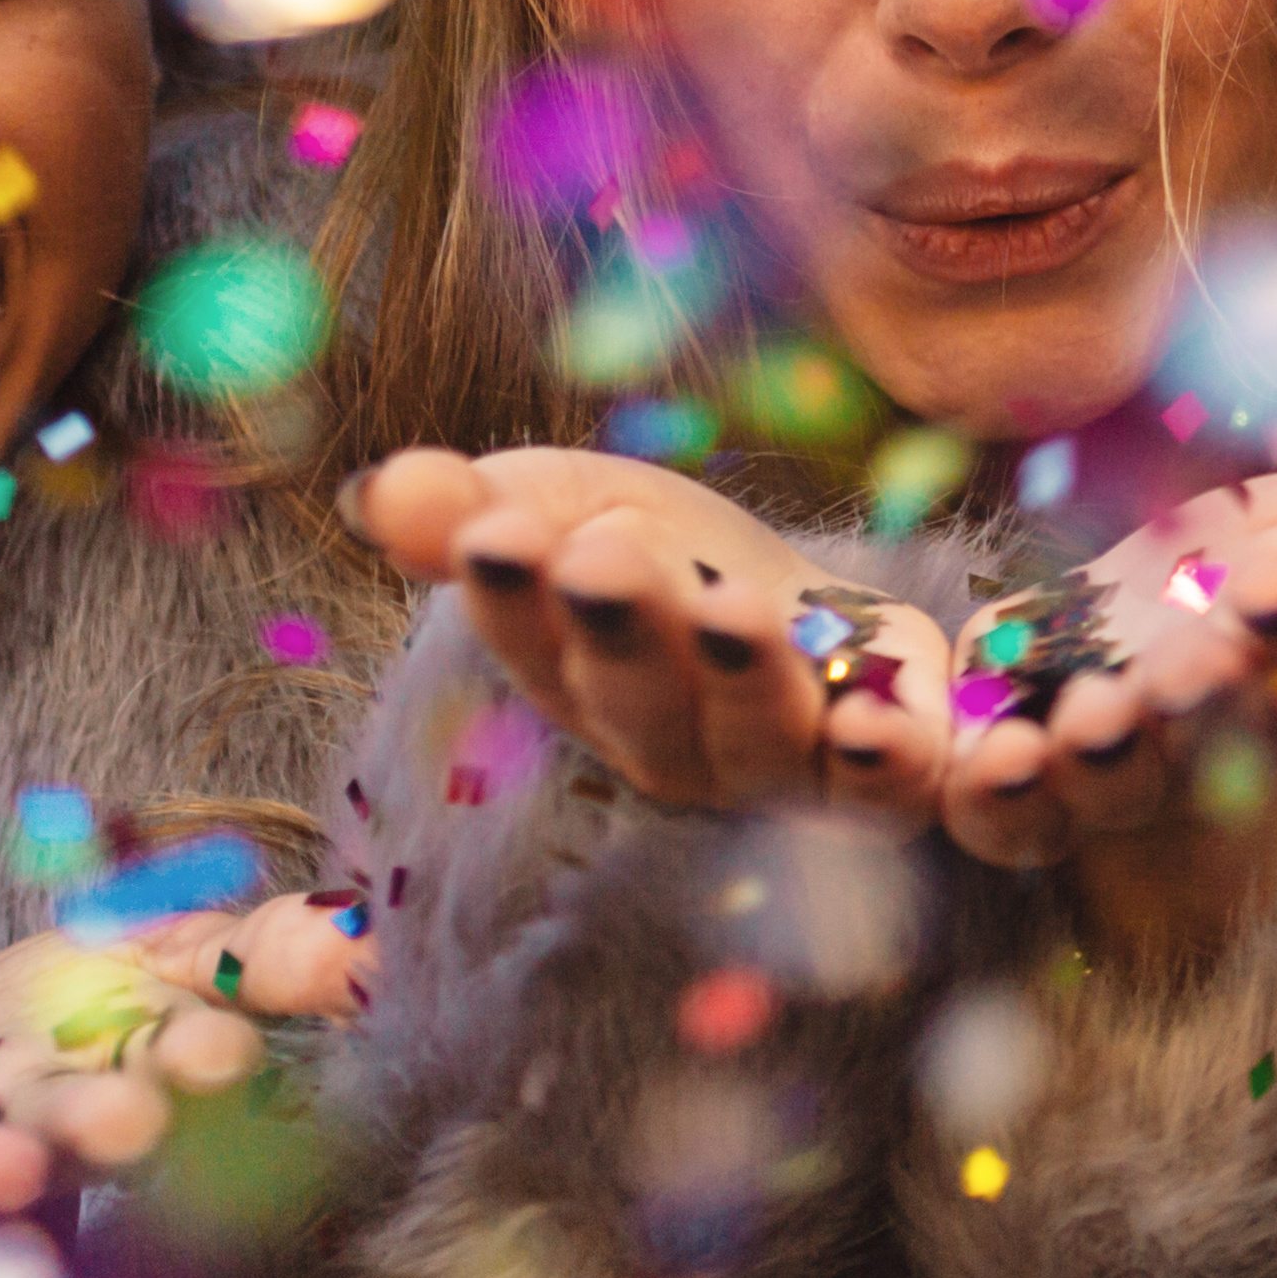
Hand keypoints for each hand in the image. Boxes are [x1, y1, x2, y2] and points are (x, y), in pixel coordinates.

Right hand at [354, 446, 953, 821]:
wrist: (812, 607)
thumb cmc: (664, 556)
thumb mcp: (567, 505)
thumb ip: (476, 509)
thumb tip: (382, 488)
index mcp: (578, 682)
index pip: (532, 644)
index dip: (513, 595)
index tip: (502, 530)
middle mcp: (675, 745)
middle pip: (643, 702)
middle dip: (622, 632)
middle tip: (603, 557)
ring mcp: (782, 766)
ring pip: (761, 741)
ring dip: (748, 683)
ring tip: (732, 611)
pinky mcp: (892, 767)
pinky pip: (894, 789)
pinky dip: (892, 767)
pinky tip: (885, 722)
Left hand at [938, 472, 1276, 878]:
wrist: (1125, 632)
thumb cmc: (1247, 567)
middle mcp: (1207, 734)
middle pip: (1213, 726)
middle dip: (1201, 698)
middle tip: (1190, 665)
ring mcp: (1098, 771)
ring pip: (1097, 787)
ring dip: (1090, 761)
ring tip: (1085, 722)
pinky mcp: (996, 785)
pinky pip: (980, 810)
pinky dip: (964, 788)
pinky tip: (953, 749)